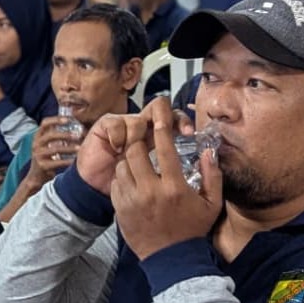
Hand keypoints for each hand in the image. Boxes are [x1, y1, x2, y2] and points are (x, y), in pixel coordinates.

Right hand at [30, 117, 81, 180]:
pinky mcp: (42, 165)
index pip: (45, 123)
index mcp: (38, 136)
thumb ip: (56, 136)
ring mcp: (38, 155)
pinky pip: (57, 162)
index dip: (56, 119)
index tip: (68, 119)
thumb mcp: (47, 145)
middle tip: (78, 135)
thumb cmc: (46, 158)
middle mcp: (36, 144)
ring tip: (80, 148)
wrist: (36, 176)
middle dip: (65, 134)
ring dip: (69, 148)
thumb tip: (76, 127)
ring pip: (55, 149)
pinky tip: (75, 160)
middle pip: (50, 135)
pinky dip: (67, 161)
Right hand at [76, 98, 192, 195]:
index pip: (175, 119)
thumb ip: (193, 177)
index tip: (188, 134)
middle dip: (160, 122)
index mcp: (159, 140)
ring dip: (136, 136)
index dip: (182, 121)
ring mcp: (123, 126)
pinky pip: (116, 124)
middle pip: (157, 108)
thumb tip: (209, 154)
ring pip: (137, 121)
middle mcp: (143, 129)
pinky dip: (118, 136)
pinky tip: (117, 150)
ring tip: (131, 153)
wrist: (94, 191)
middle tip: (159, 137)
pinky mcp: (105, 126)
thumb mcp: (165, 188)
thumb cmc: (131, 193)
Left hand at [110, 100, 222, 259]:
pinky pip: (115, 183)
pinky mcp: (120, 209)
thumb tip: (210, 152)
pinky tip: (131, 180)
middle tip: (141, 136)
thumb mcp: (212, 204)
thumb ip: (213, 175)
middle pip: (134, 151)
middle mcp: (150, 190)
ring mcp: (132, 200)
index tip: (157, 114)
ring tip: (137, 161)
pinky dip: (121, 178)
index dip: (160, 127)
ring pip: (122, 166)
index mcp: (174, 186)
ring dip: (128, 160)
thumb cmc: (192, 230)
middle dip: (137, 140)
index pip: (165, 148)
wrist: (170, 258)